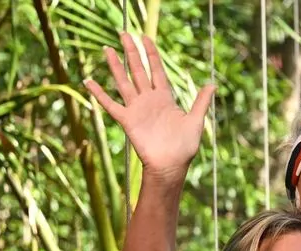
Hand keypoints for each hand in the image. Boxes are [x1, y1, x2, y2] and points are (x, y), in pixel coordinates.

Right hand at [84, 33, 215, 179]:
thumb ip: (201, 102)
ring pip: (124, 82)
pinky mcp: (127, 120)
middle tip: (123, 33)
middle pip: (138, 70)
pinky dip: (99, 94)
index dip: (151, 53)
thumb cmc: (184, 147)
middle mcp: (149, 100)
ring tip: (107, 49)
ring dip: (115, 66)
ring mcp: (137, 109)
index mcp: (165, 98)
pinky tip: (88, 81)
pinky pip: (110, 104)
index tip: (145, 37)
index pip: (156, 70)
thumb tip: (212, 84)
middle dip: (131, 52)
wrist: (171, 165)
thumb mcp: (195, 121)